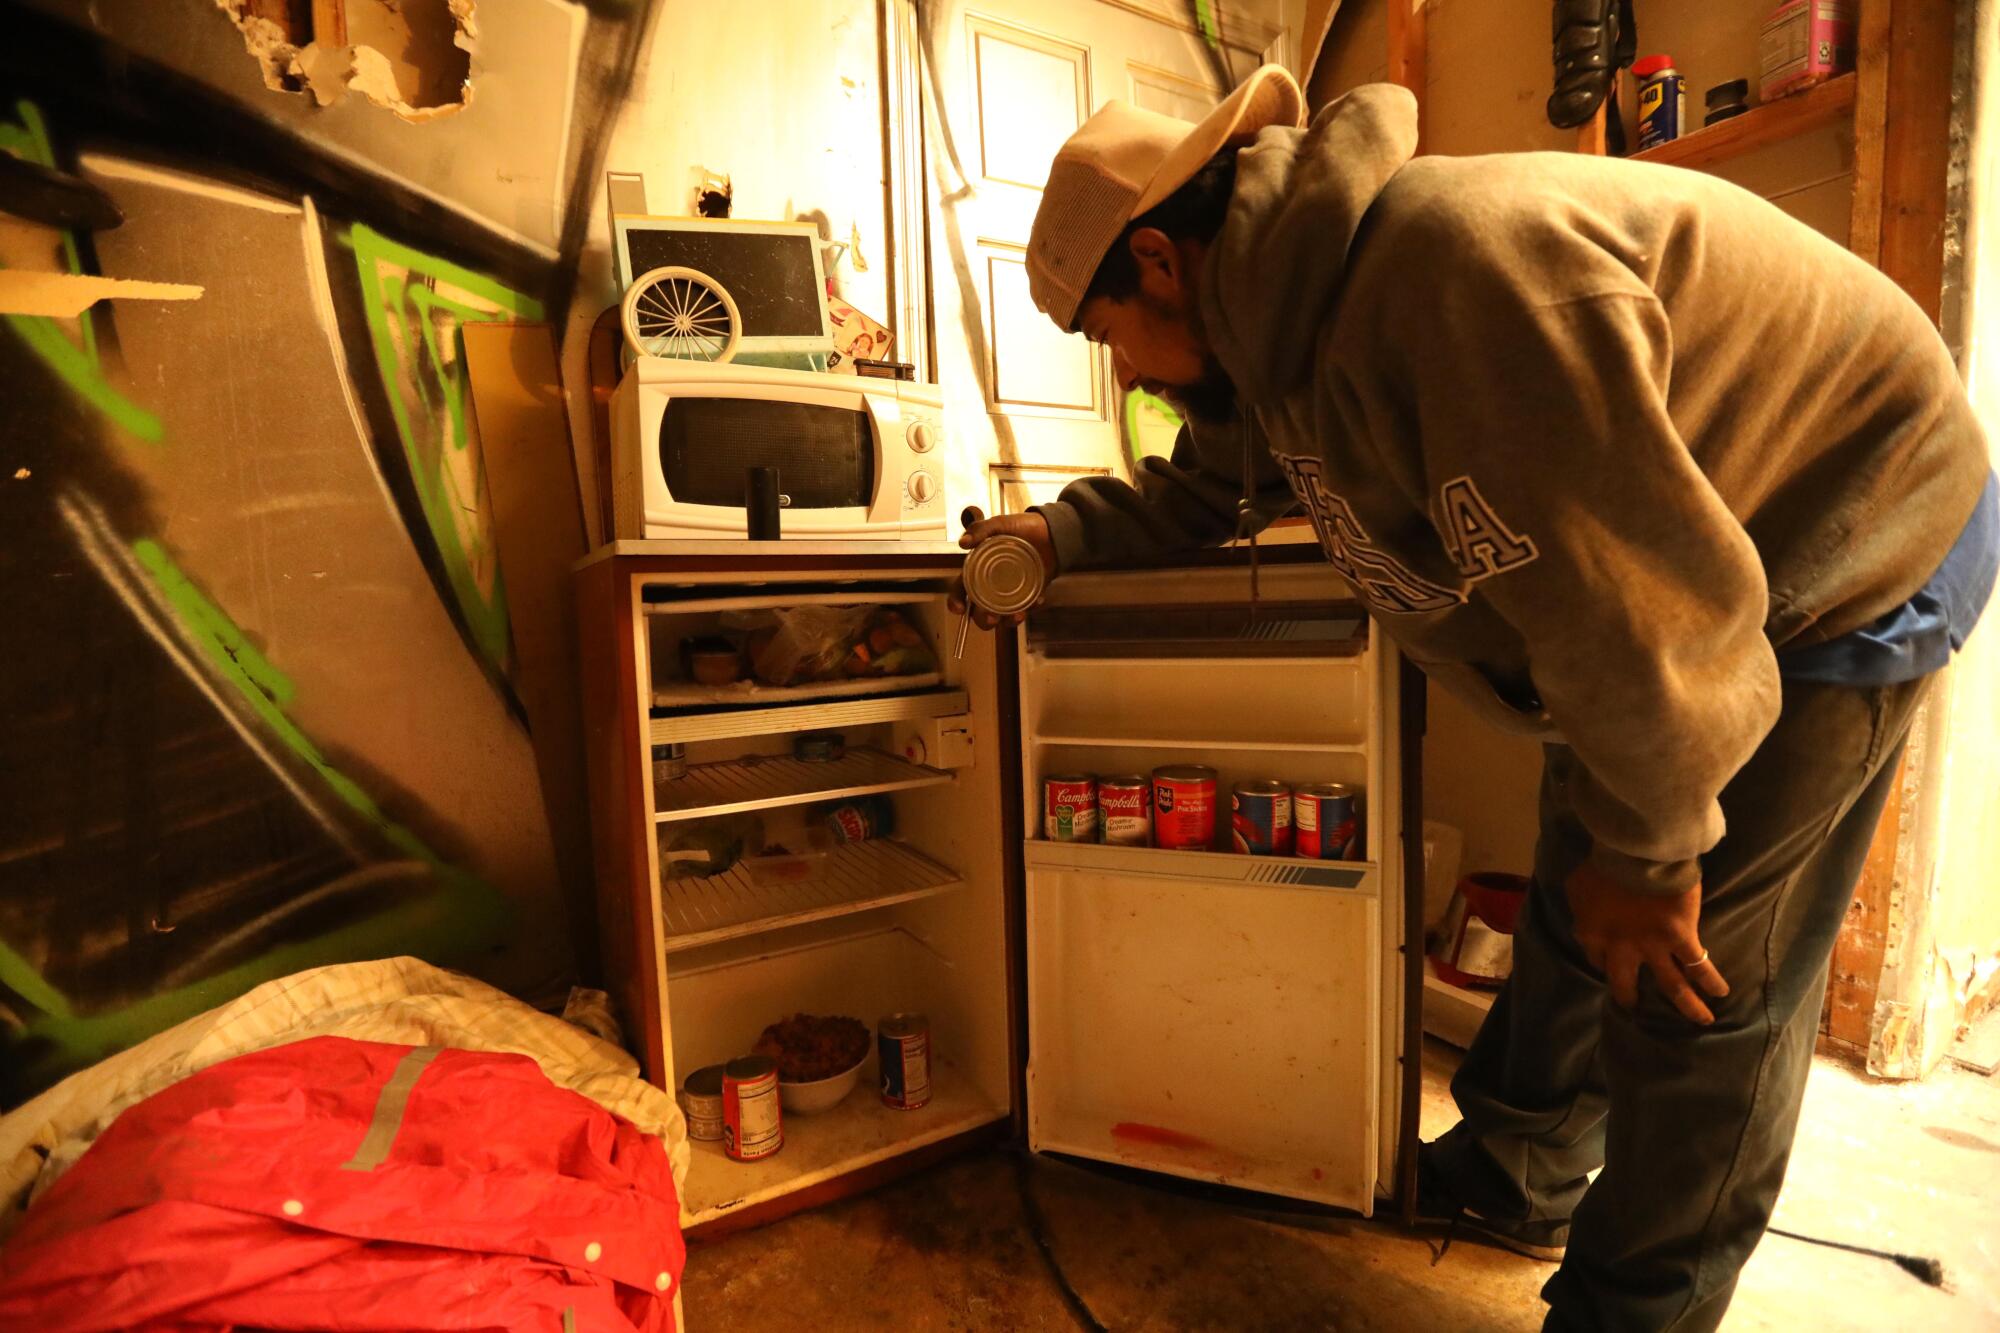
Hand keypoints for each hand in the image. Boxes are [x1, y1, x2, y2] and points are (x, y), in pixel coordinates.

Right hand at [948, 512, 1055, 629]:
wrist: (1051, 531)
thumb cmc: (1021, 527)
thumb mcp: (999, 524)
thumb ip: (980, 529)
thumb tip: (963, 543)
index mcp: (978, 570)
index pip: (961, 589)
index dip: (956, 601)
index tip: (959, 608)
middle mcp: (991, 586)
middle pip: (979, 611)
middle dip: (982, 619)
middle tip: (991, 618)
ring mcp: (1010, 592)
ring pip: (1003, 616)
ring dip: (1008, 622)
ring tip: (1018, 615)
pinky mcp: (1029, 595)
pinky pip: (1027, 608)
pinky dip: (1032, 609)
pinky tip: (1038, 600)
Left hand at [1565, 862, 1728, 1023]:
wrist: (1636, 855)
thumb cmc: (1602, 865)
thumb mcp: (1577, 887)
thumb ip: (1582, 906)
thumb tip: (1585, 913)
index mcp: (1593, 935)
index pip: (1595, 958)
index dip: (1602, 961)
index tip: (1608, 963)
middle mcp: (1622, 949)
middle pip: (1624, 982)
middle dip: (1628, 997)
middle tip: (1633, 1006)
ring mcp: (1654, 947)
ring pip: (1672, 985)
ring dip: (1686, 1004)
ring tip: (1700, 1019)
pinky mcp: (1681, 938)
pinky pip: (1699, 965)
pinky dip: (1711, 980)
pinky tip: (1721, 992)